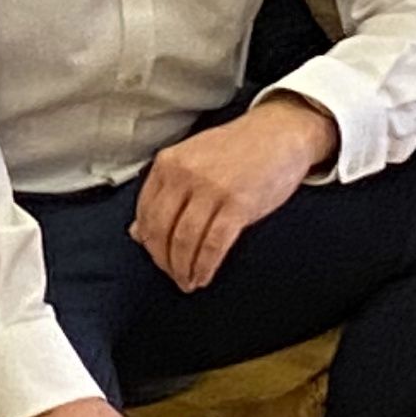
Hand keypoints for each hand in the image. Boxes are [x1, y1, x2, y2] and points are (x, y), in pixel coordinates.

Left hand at [132, 95, 332, 290]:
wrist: (279, 133)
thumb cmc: (236, 149)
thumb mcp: (191, 161)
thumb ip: (165, 193)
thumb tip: (136, 231)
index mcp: (167, 163)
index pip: (145, 211)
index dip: (148, 241)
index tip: (155, 257)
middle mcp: (184, 174)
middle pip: (161, 229)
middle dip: (163, 259)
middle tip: (171, 276)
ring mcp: (210, 189)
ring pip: (185, 240)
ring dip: (183, 268)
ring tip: (187, 282)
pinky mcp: (237, 205)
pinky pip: (213, 244)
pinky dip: (205, 266)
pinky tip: (204, 277)